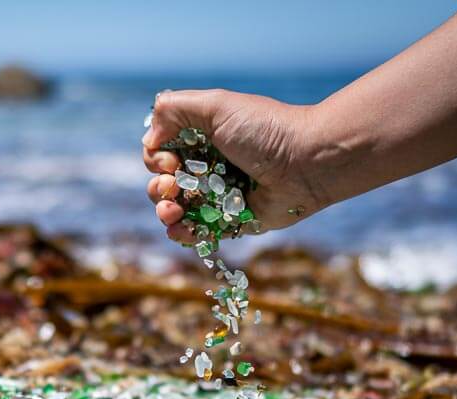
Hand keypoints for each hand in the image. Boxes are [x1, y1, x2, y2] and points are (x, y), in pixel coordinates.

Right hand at [143, 89, 327, 242]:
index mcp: (200, 138)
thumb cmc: (264, 130)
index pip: (159, 151)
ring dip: (164, 210)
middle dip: (158, 186)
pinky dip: (181, 233)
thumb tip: (150, 138)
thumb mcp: (216, 106)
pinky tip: (180, 228)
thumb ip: (174, 109)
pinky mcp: (228, 221)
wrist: (306, 163)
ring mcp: (215, 195)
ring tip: (174, 209)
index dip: (156, 158)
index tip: (171, 159)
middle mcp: (205, 166)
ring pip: (173, 209)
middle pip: (161, 182)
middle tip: (172, 184)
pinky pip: (195, 233)